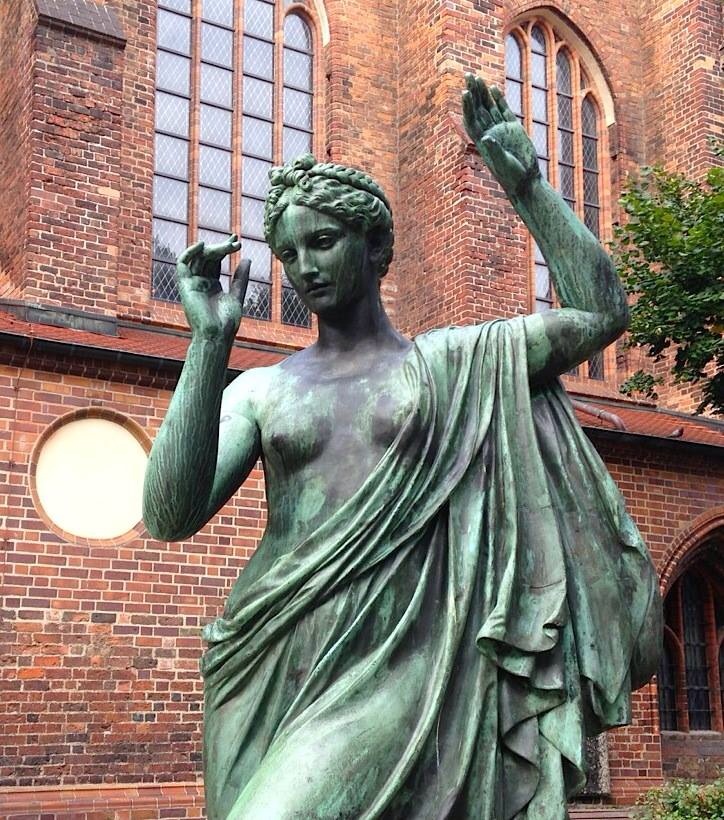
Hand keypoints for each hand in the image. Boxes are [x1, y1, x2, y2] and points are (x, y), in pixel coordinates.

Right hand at [176, 234, 249, 341]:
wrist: (217, 335)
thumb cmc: (227, 322)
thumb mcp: (237, 295)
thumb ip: (240, 277)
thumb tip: (247, 258)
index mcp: (212, 285)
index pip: (216, 261)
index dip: (225, 249)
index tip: (237, 240)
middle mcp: (201, 282)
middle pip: (208, 258)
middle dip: (221, 248)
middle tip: (235, 243)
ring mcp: (192, 284)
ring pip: (198, 258)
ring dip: (212, 249)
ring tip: (227, 246)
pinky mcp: (185, 286)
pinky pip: (182, 264)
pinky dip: (190, 252)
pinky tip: (203, 245)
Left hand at [462, 73, 539, 195]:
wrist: (526, 179)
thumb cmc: (512, 175)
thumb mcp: (503, 163)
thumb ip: (495, 150)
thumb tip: (486, 138)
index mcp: (483, 142)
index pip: (472, 120)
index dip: (468, 106)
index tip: (466, 92)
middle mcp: (489, 133)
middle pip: (478, 110)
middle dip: (473, 93)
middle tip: (468, 75)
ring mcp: (501, 130)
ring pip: (489, 107)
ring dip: (483, 93)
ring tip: (477, 77)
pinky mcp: (513, 129)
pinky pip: (503, 111)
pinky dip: (499, 100)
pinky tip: (493, 88)